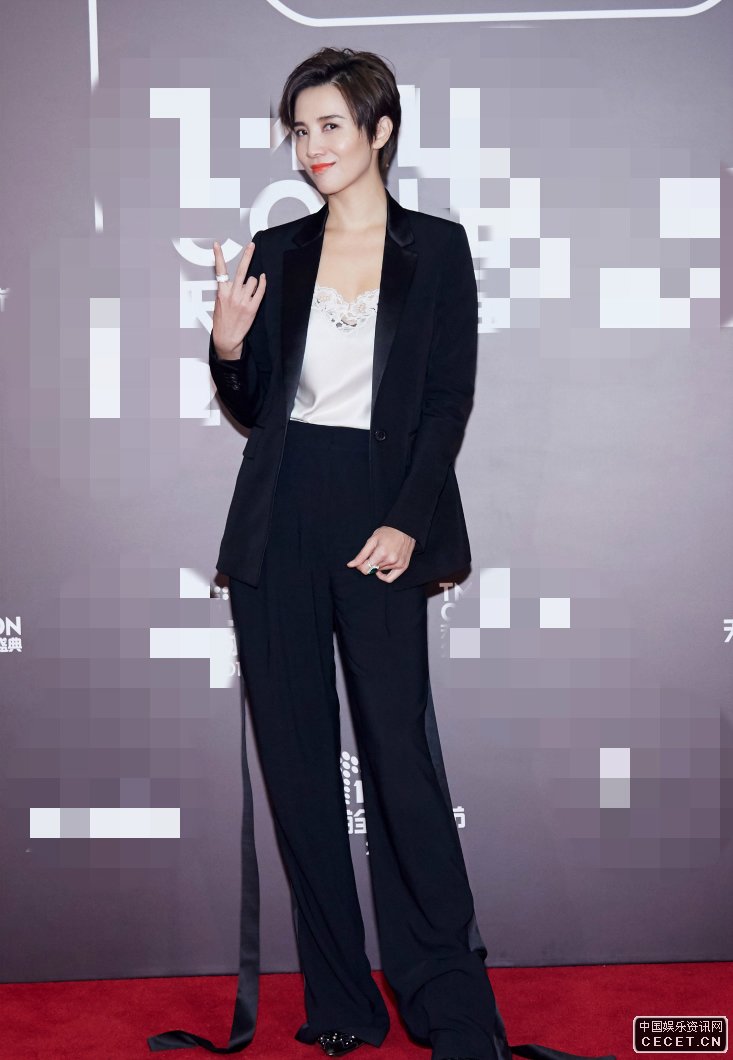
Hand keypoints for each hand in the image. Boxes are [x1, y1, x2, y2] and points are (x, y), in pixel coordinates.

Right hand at [211, 240, 266, 359]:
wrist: (227, 338)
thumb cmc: (222, 321)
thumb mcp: (218, 304)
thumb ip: (226, 291)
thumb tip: (236, 281)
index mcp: (221, 292)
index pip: (219, 271)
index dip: (218, 256)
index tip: (217, 245)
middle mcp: (232, 294)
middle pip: (241, 270)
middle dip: (247, 255)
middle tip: (251, 245)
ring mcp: (243, 300)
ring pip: (252, 281)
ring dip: (252, 282)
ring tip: (249, 290)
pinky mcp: (252, 307)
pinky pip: (260, 290)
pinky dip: (263, 283)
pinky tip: (263, 279)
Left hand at [346, 526, 415, 583]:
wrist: (404, 528)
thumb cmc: (387, 532)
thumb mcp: (372, 540)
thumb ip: (361, 555)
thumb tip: (350, 565)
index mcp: (381, 553)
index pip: (365, 569)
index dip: (360, 566)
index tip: (360, 561)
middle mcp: (390, 560)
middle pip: (372, 570)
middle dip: (369, 564)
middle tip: (371, 555)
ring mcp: (398, 564)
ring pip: (380, 572)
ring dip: (377, 566)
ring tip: (380, 555)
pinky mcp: (403, 566)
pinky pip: (391, 578)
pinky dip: (384, 577)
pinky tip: (380, 571)